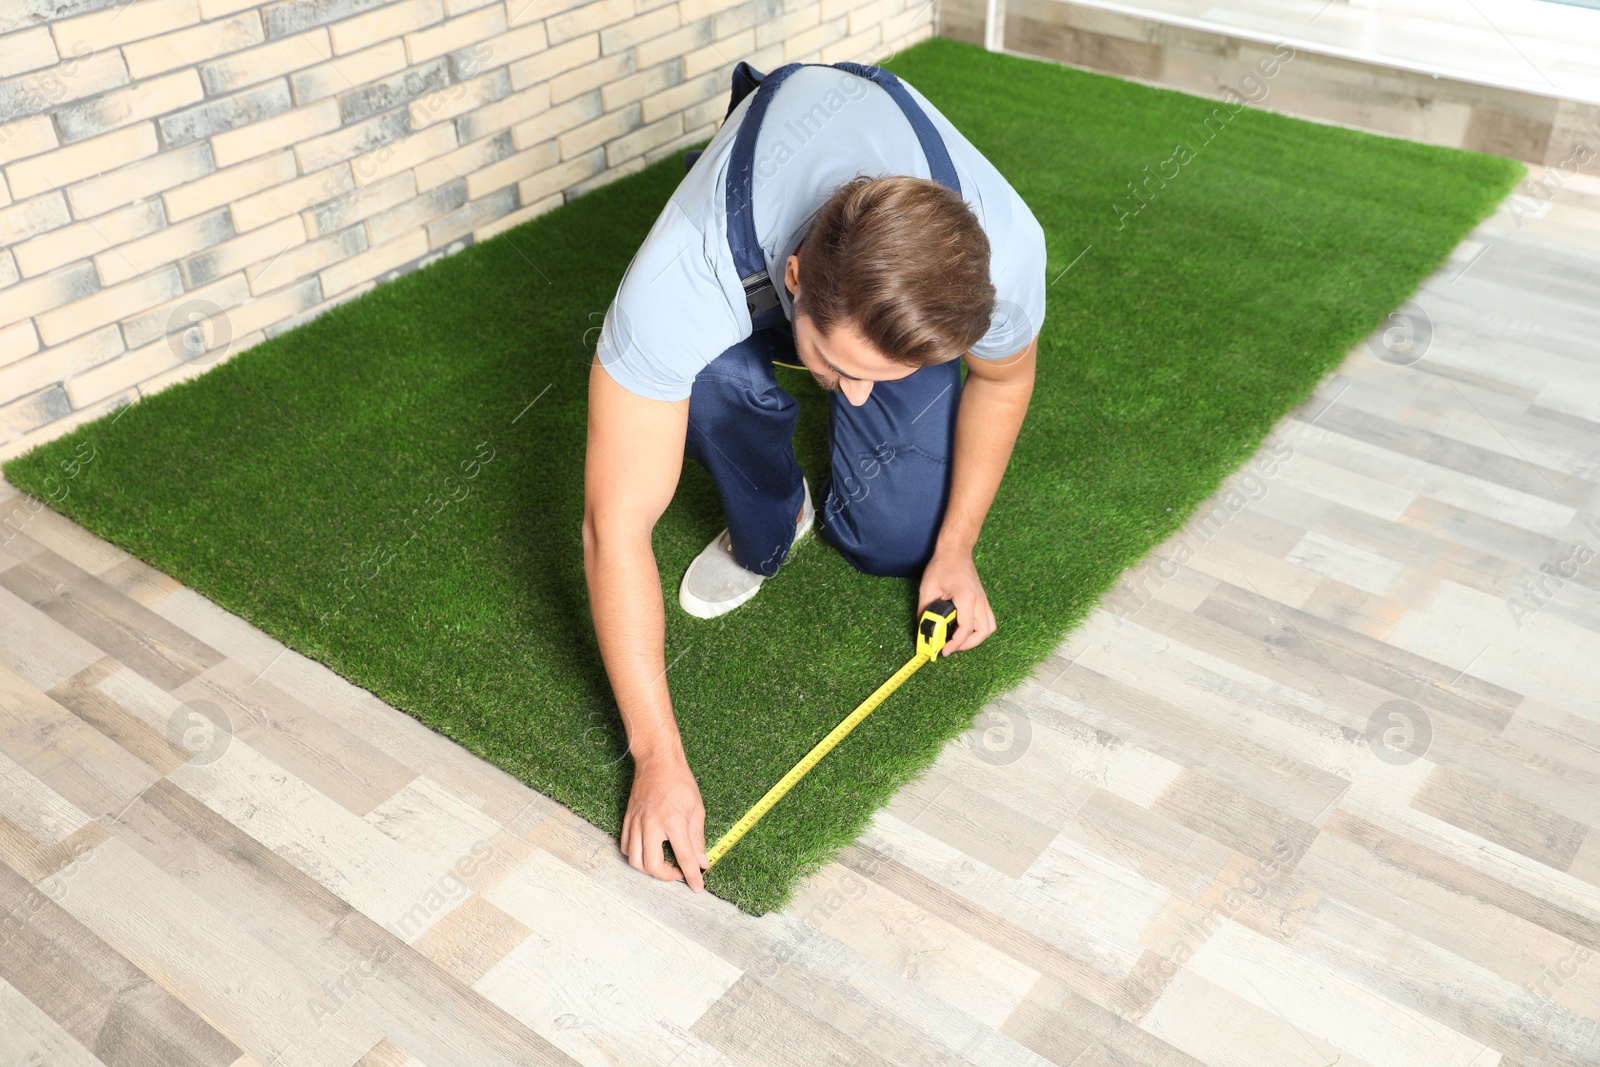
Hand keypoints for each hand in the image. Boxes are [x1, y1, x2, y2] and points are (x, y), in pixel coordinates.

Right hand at [620, 754, 709, 891]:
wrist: (658, 761)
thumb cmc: (680, 782)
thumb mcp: (697, 809)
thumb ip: (698, 838)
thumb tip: (702, 861)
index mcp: (673, 821)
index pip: (684, 857)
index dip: (692, 876)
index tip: (697, 887)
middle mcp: (651, 825)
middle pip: (653, 865)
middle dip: (667, 876)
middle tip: (679, 872)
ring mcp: (636, 823)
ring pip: (635, 860)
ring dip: (649, 869)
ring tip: (663, 864)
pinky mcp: (627, 820)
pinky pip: (625, 846)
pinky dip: (635, 856)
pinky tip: (647, 852)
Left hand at [918, 545, 995, 656]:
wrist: (955, 551)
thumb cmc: (942, 566)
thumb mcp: (927, 588)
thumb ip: (925, 610)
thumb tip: (923, 629)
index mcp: (966, 597)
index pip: (966, 628)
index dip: (955, 643)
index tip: (943, 650)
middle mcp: (979, 600)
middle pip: (982, 632)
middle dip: (967, 645)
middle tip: (950, 647)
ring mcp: (984, 600)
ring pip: (989, 628)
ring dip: (975, 639)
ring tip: (958, 641)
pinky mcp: (983, 601)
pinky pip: (988, 621)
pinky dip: (979, 631)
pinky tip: (965, 631)